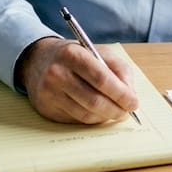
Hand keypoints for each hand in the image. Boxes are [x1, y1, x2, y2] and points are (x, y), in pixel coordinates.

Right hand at [15, 36, 140, 123]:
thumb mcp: (98, 51)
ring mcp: (49, 93)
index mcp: (73, 55)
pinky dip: (91, 119)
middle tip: (126, 112)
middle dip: (116, 110)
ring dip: (105, 117)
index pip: (102, 79)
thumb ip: (118, 69)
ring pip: (86, 115)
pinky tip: (97, 112)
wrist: (38, 60)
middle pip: (94, 101)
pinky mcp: (46, 108)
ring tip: (114, 112)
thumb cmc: (75, 56)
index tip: (134, 102)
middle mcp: (57, 73)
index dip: (121, 94)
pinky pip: (75, 120)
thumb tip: (130, 95)